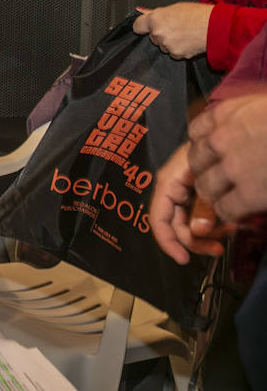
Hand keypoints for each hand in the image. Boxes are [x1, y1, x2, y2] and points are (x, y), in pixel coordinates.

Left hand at [131, 2, 212, 58]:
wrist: (217, 27)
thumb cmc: (199, 15)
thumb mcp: (176, 8)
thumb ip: (157, 12)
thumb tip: (141, 11)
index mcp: (156, 19)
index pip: (138, 26)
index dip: (143, 26)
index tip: (146, 27)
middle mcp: (158, 33)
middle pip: (153, 36)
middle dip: (161, 33)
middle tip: (177, 26)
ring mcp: (167, 45)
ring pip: (163, 46)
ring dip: (171, 42)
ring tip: (186, 33)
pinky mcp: (176, 54)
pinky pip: (174, 53)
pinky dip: (180, 50)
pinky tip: (189, 41)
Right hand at [149, 142, 225, 263]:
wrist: (231, 131)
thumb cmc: (215, 149)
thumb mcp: (207, 181)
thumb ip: (201, 207)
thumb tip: (196, 232)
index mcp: (168, 184)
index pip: (158, 220)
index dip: (168, 242)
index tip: (184, 260)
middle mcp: (173, 189)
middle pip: (178, 225)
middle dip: (197, 240)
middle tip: (219, 249)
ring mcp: (186, 190)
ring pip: (192, 222)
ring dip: (209, 232)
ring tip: (231, 229)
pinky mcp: (199, 191)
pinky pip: (202, 213)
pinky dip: (215, 221)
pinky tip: (230, 221)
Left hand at [185, 91, 266, 222]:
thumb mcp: (264, 104)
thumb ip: (246, 113)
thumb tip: (240, 119)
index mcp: (228, 113)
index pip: (196, 132)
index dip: (204, 146)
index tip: (213, 153)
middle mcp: (223, 138)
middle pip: (196, 161)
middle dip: (206, 172)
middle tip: (220, 180)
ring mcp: (235, 167)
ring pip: (206, 187)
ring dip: (216, 195)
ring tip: (230, 197)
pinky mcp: (251, 192)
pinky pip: (225, 208)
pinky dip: (231, 213)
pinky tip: (242, 212)